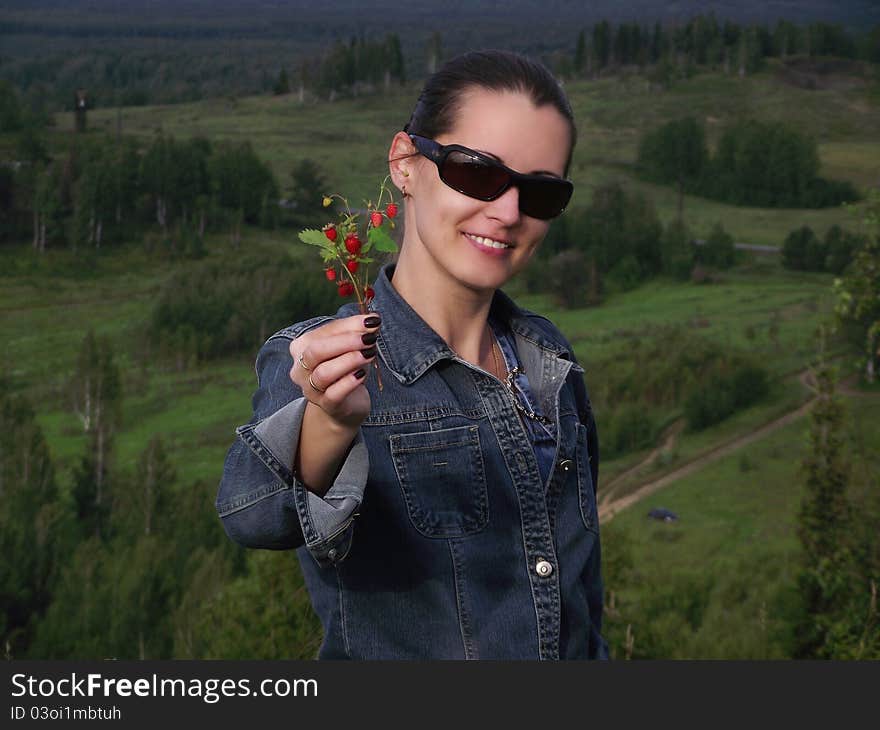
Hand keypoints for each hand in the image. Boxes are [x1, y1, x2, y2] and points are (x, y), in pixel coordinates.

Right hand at [289, 313, 380, 429]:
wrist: (344, 403)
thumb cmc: (345, 369)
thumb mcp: (350, 348)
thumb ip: (358, 332)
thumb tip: (373, 319)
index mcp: (302, 347)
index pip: (323, 332)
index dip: (348, 325)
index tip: (372, 321)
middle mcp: (300, 368)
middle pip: (316, 351)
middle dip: (345, 342)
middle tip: (369, 338)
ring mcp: (310, 389)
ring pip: (323, 373)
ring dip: (349, 361)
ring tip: (370, 354)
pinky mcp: (325, 405)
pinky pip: (333, 394)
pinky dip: (349, 383)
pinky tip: (362, 374)